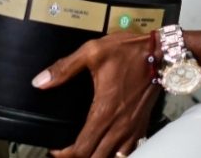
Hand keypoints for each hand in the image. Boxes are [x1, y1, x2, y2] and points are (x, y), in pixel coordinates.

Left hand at [32, 32, 160, 157]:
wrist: (161, 52)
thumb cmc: (127, 51)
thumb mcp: (93, 52)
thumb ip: (65, 68)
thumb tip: (39, 82)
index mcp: (104, 113)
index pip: (81, 149)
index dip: (64, 155)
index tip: (55, 149)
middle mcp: (119, 126)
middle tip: (67, 151)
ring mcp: (133, 128)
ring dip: (98, 156)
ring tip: (86, 150)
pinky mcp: (142, 125)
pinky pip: (129, 151)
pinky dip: (116, 154)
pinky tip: (108, 147)